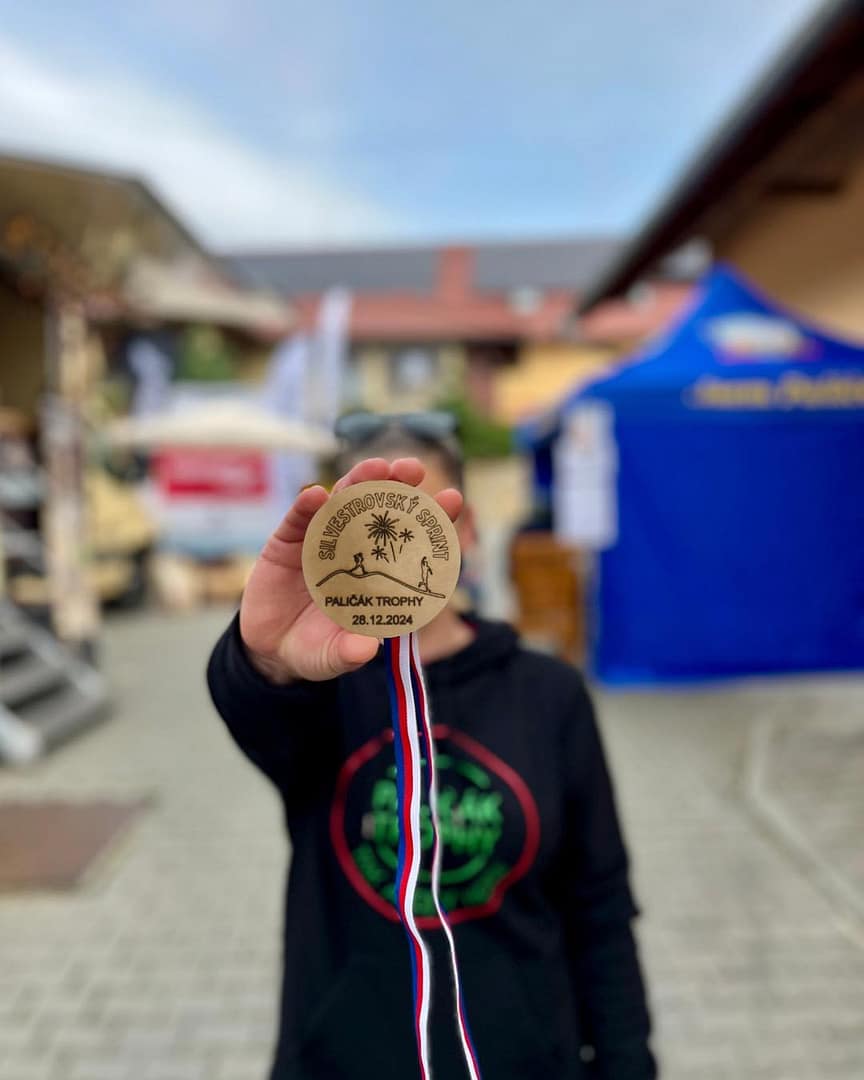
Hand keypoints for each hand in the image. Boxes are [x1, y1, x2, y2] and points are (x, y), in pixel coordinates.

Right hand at [239, 457, 462, 682]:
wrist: (272, 648)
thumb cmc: (316, 650)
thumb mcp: (332, 657)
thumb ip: (347, 654)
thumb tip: (365, 649)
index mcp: (379, 574)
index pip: (411, 541)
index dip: (432, 519)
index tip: (453, 499)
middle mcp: (355, 549)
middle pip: (379, 510)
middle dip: (397, 485)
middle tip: (411, 469)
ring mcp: (322, 541)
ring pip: (343, 502)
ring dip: (358, 482)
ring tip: (374, 469)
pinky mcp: (288, 541)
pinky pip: (299, 518)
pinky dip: (307, 505)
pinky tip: (316, 495)